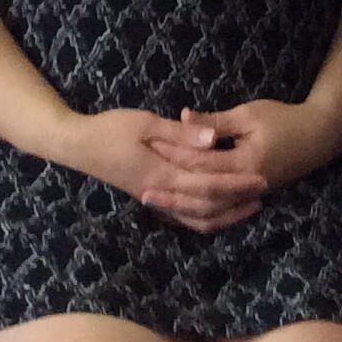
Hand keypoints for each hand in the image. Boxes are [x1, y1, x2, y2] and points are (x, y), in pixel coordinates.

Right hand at [62, 109, 265, 234]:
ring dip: (226, 215)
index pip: (208, 184)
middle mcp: (161, 194)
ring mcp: (156, 200)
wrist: (78, 146)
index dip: (237, 183)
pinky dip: (205, 218)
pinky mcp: (151, 198)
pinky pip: (184, 218)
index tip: (261, 178)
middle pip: (207, 207)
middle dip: (238, 200)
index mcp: (162, 174)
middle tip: (263, 191)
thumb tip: (212, 139)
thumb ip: (180, 133)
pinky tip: (218, 211)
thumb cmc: (110, 128)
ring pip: (197, 219)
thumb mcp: (145, 122)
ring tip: (249, 205)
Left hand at [155, 101, 337, 195]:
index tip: (149, 151)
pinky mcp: (248, 196)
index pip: (201, 164)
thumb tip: (183, 118)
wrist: (318, 137)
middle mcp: (245, 186)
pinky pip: (219, 208)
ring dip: (183, 206)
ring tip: (156, 202)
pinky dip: (199, 208)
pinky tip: (180, 205)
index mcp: (244, 164)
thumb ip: (215, 122)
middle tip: (142, 190)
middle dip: (172, 193)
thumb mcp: (248, 114)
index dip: (175, 157)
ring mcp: (247, 195)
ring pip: (210, 209)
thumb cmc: (283, 119)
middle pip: (202, 194)